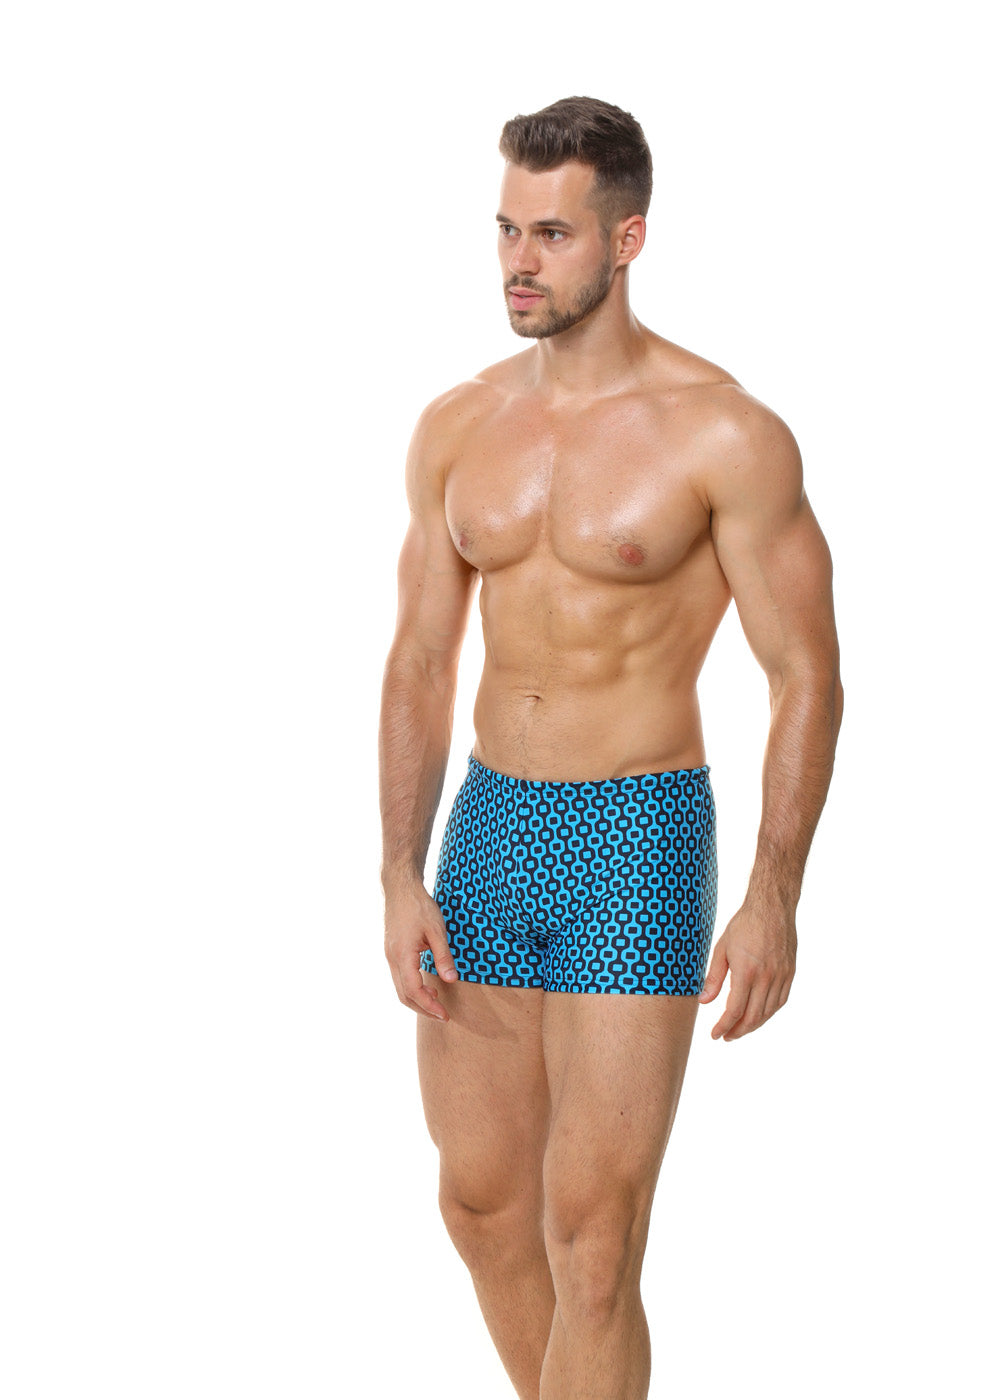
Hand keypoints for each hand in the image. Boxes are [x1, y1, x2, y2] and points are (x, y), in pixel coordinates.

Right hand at [384, 881, 458, 1021]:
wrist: (399, 888)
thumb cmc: (418, 906)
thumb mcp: (436, 930)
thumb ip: (443, 956)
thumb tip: (451, 980)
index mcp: (402, 956)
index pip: (413, 991)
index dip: (429, 1007)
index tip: (445, 1015)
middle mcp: (392, 959)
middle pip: (404, 995)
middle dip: (423, 1009)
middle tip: (443, 1015)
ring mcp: (390, 955)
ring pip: (400, 987)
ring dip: (417, 999)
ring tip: (437, 1002)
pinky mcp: (392, 951)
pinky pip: (400, 977)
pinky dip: (412, 987)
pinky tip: (427, 985)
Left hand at [697, 901, 796, 1039]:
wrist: (772, 908)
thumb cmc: (744, 925)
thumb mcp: (722, 949)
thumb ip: (713, 977)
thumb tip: (703, 1001)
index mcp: (746, 972)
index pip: (735, 1011)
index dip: (724, 1026)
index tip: (715, 1035)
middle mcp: (766, 977)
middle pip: (753, 1017)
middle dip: (738, 1031)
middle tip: (726, 1036)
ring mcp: (781, 976)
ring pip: (768, 1012)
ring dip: (753, 1025)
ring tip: (740, 1029)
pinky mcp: (790, 973)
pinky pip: (780, 1001)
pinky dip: (768, 1013)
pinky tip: (758, 1015)